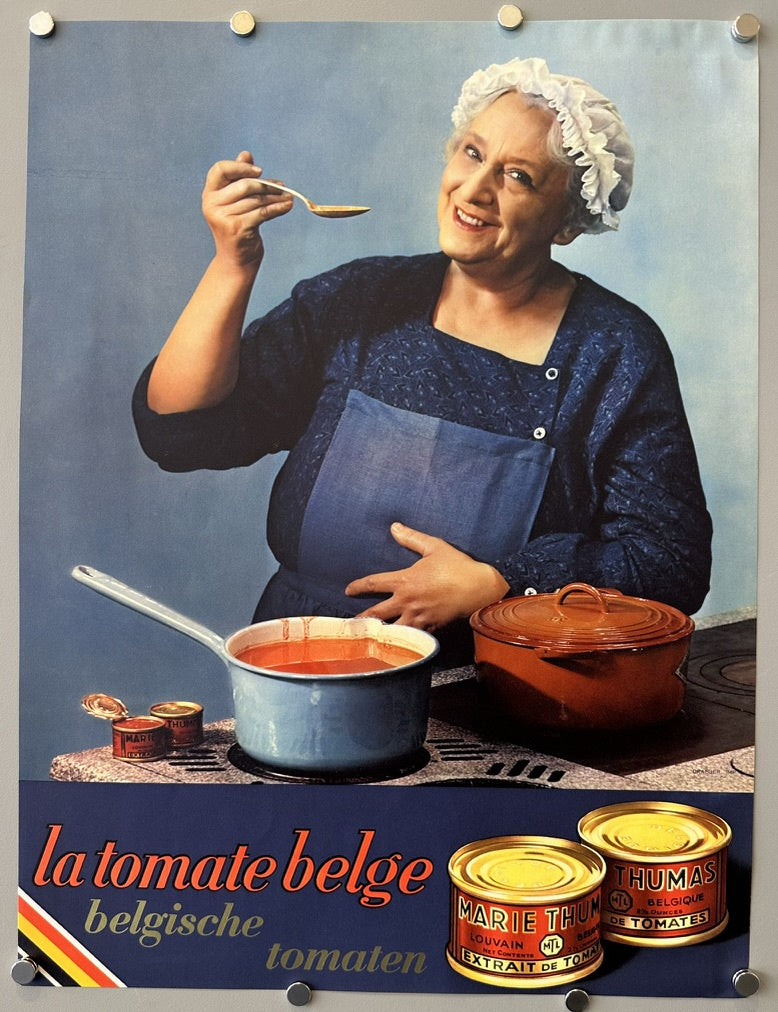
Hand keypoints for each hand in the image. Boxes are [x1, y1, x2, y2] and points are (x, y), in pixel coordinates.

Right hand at [202, 151, 293, 269]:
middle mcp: (212, 204)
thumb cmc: (237, 228)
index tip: (259, 171)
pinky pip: (262, 213)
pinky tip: (288, 206)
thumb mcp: (235, 202)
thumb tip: (246, 154)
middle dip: (267, 185)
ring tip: (288, 197)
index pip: (220, 169)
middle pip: (244, 185)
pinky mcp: (237, 228)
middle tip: (282, 187)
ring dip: (276, 198)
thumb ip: (238, 179)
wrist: (236, 260)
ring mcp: (223, 217)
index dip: (240, 167)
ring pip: (256, 200)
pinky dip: (278, 208)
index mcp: (209, 194)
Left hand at [345, 522, 509, 630]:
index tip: (349, 590)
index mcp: (405, 581)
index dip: (359, 586)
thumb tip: (394, 527)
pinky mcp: (431, 629)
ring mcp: (418, 618)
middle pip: (376, 613)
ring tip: (367, 640)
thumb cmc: (458, 566)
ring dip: (378, 635)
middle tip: (350, 626)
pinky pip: (412, 639)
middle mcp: (407, 601)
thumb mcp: (434, 547)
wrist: (481, 588)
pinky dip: (402, 643)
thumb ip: (411, 538)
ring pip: (391, 631)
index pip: (374, 583)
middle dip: (361, 620)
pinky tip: (395, 648)